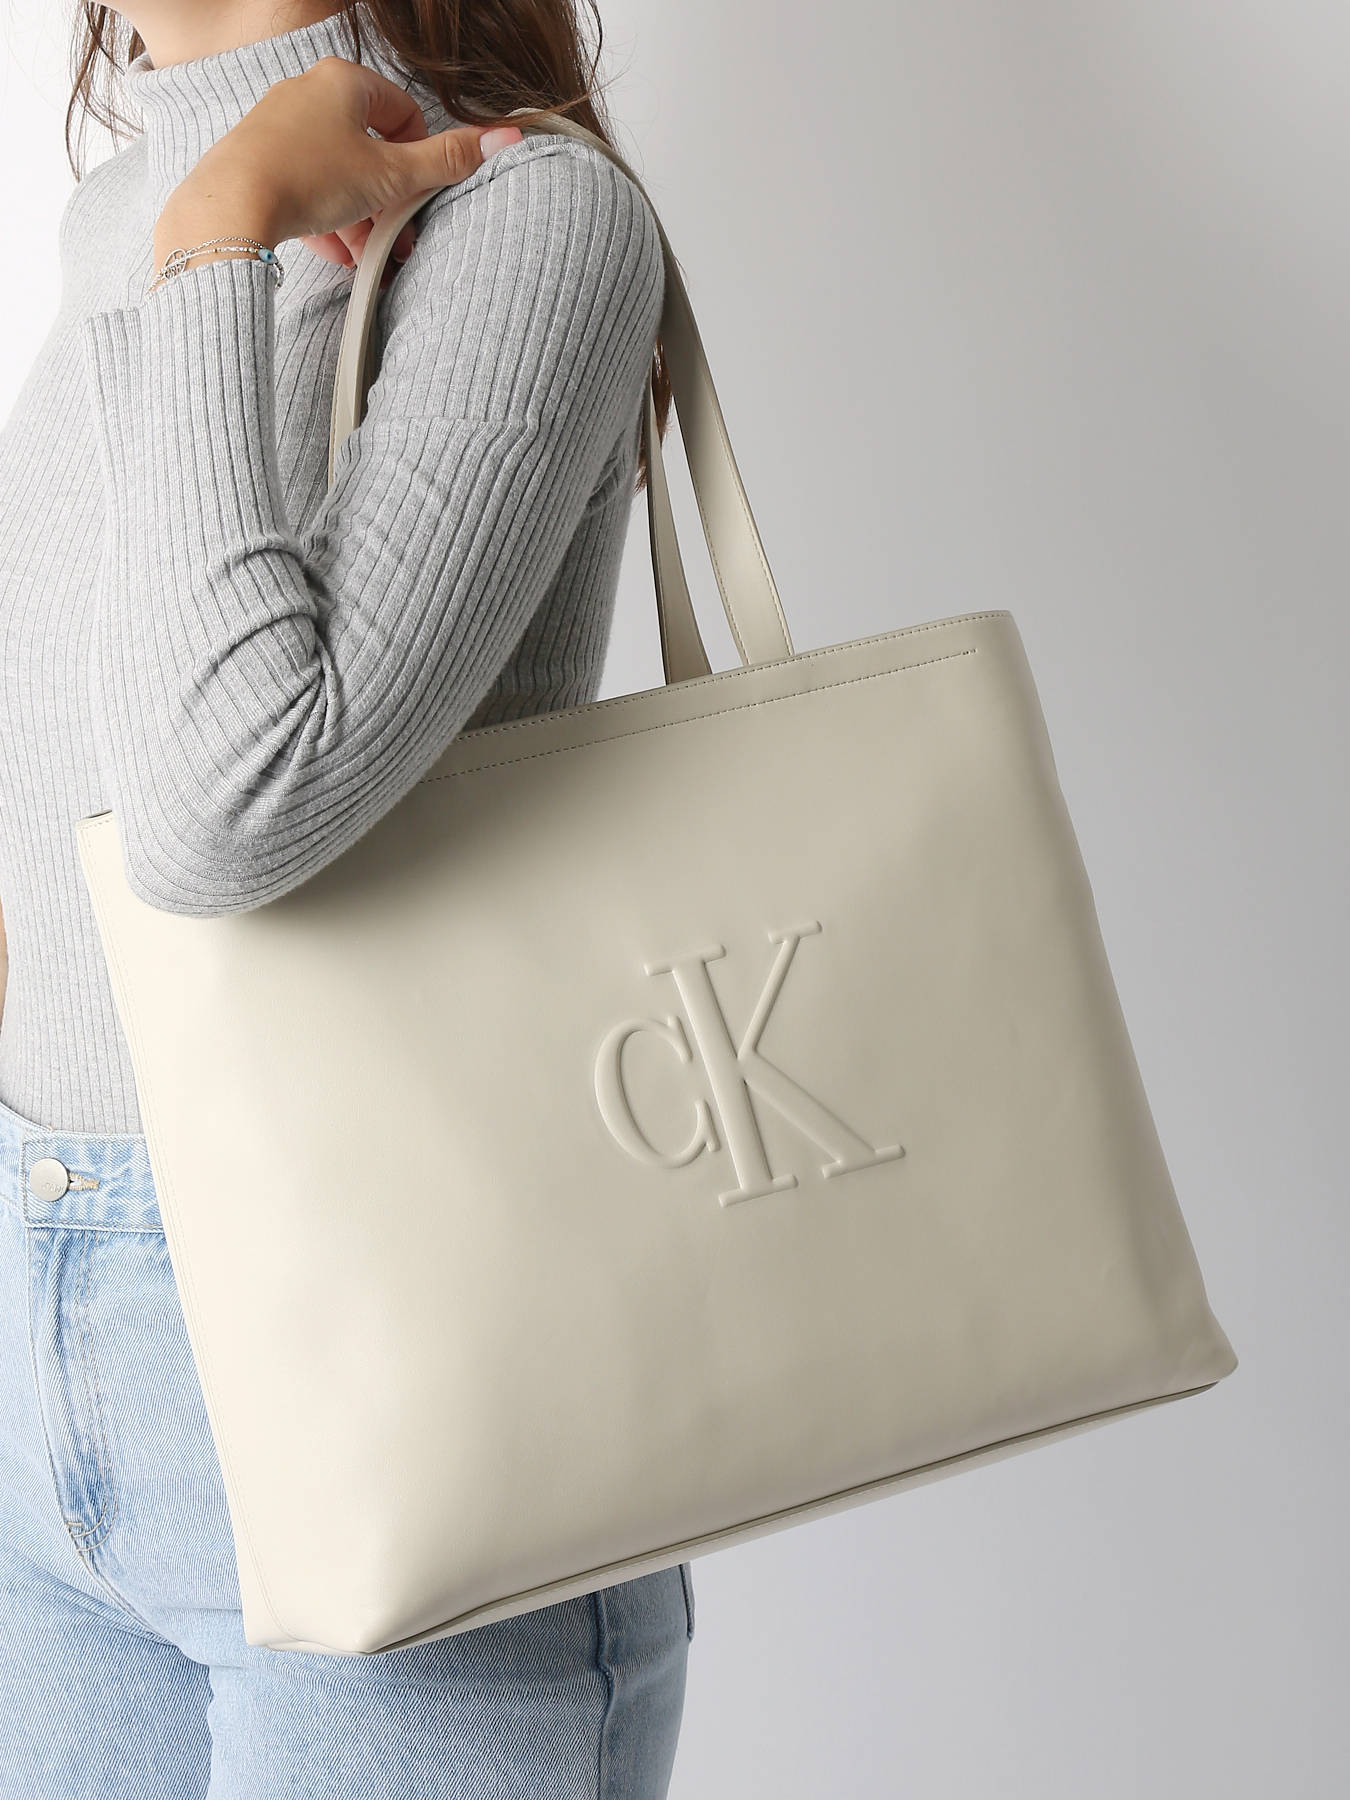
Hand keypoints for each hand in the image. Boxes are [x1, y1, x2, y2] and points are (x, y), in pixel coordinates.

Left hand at [152, 56, 524, 282]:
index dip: (420, 160)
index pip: (403, 113)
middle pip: (369, 147)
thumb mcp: (391, 175)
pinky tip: (336, 254)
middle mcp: (308, 92)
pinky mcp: (258, 160)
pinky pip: (305, 188)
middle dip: (388, 199)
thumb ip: (448, 160)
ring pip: (337, 173)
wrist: (231, 206)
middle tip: (398, 237)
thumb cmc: (309, 178)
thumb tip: (507, 137)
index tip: (419, 195)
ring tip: (366, 256)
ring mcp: (279, 126)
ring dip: (360, 216)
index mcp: (344, 82)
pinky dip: (326, 219)